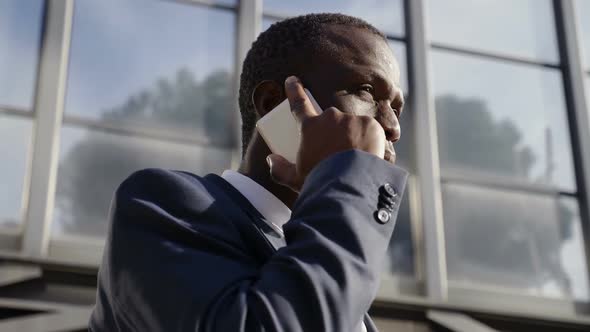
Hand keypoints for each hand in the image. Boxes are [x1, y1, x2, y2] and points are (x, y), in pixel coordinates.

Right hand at [267, 76, 388, 191]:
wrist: (349, 184)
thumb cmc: (320, 181)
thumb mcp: (295, 180)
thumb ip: (279, 169)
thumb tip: (270, 160)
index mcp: (310, 127)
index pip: (299, 104)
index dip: (294, 91)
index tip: (292, 80)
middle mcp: (330, 118)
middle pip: (330, 120)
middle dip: (333, 132)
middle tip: (338, 153)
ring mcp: (351, 119)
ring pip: (352, 125)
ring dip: (352, 137)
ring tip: (354, 159)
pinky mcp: (370, 124)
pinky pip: (370, 130)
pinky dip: (369, 141)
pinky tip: (368, 156)